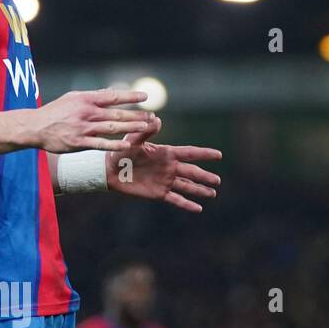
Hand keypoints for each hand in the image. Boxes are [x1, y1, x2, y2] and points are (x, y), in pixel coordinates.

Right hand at [33, 88, 160, 153]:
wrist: (35, 126)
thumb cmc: (55, 112)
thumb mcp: (73, 98)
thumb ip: (92, 97)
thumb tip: (111, 94)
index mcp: (86, 99)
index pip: (113, 96)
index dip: (130, 96)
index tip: (146, 96)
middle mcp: (87, 112)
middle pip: (117, 113)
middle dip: (136, 114)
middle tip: (152, 116)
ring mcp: (83, 128)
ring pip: (112, 127)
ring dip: (130, 127)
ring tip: (145, 128)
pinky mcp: (79, 143)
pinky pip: (100, 144)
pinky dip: (114, 145)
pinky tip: (126, 145)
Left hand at [106, 133, 221, 210]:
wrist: (109, 170)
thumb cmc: (121, 152)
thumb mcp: (133, 140)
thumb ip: (146, 131)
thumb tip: (157, 119)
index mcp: (166, 153)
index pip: (190, 153)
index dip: (205, 154)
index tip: (219, 155)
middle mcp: (169, 167)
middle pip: (192, 172)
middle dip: (206, 176)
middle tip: (218, 180)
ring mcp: (165, 181)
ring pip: (187, 186)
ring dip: (200, 190)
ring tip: (213, 193)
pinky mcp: (158, 193)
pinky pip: (176, 199)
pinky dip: (187, 204)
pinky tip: (198, 208)